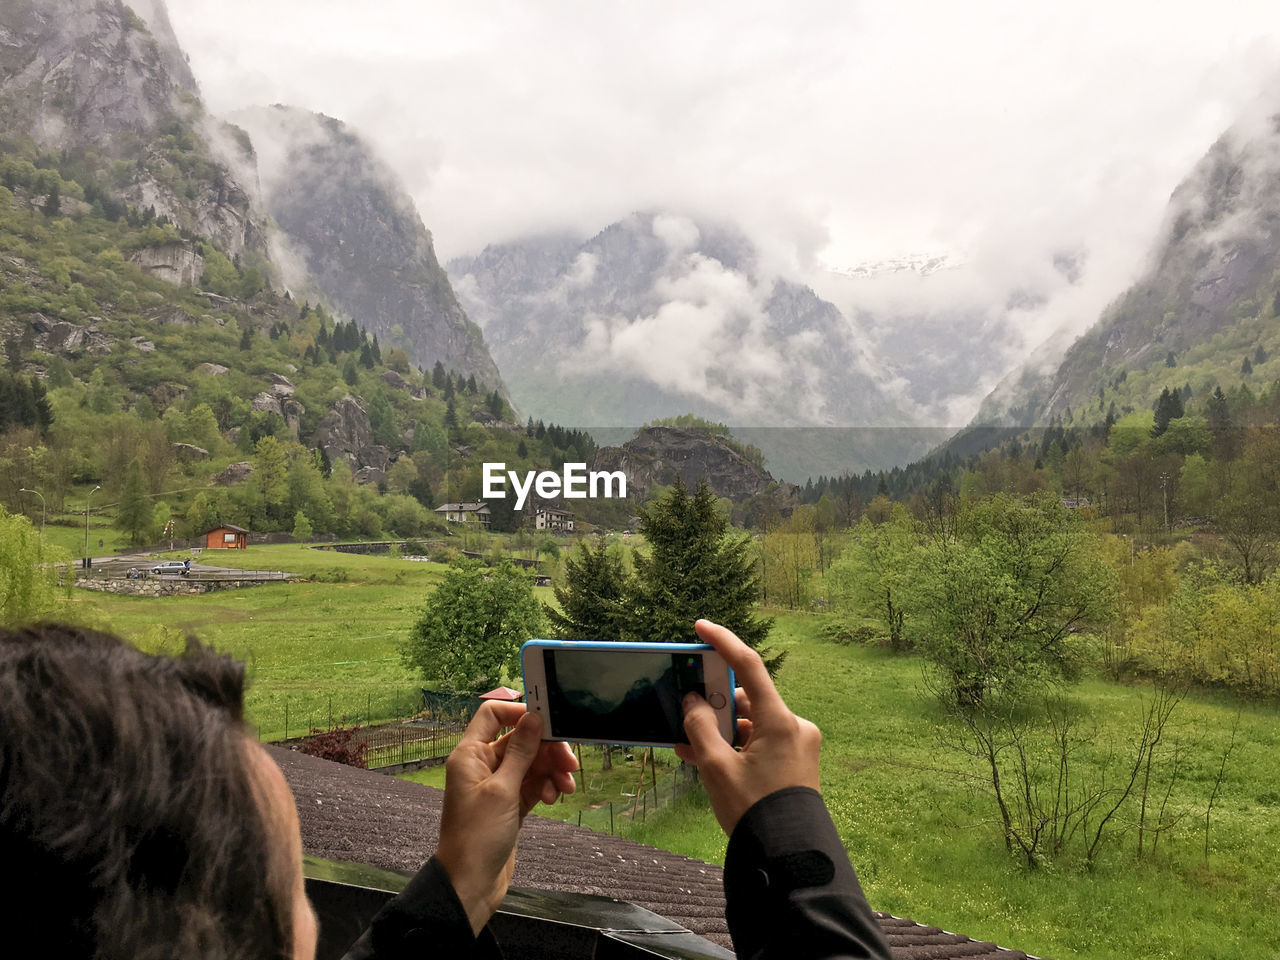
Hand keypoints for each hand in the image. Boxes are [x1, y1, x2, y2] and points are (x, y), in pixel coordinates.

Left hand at [435, 702, 577, 935]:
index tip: (547, 722)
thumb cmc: (477, 837)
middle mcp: (482, 765)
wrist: (471, 884)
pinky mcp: (510, 804)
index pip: (493, 715)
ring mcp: (497, 785)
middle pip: (520, 740)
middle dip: (547, 749)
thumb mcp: (502, 790)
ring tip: (567, 787)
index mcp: (470, 755)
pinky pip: (533, 784)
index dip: (519, 713)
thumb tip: (534, 718)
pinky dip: (546, 787)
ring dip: (551, 770)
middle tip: (570, 763)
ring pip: (531, 763)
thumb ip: (521, 752)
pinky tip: (555, 797)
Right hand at [674, 619, 820, 834]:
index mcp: (781, 721)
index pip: (750, 666)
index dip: (724, 642)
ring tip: (685, 743)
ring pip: (751, 725)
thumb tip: (692, 702)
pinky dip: (734, 747)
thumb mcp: (717, 768)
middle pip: (747, 701)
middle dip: (714, 705)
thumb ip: (699, 728)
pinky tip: (703, 757)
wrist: (788, 858)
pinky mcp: (795, 763)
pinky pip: (759, 743)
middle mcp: (795, 727)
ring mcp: (797, 745)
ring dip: (720, 731)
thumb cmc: (755, 812)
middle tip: (684, 707)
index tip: (701, 628)